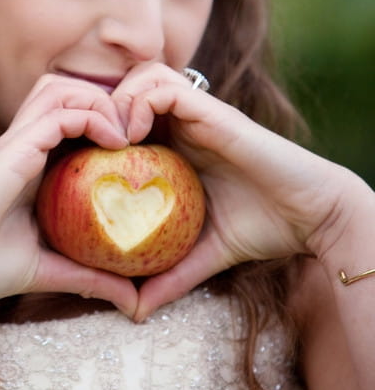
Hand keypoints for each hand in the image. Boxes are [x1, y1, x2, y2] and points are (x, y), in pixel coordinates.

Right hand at [0, 74, 137, 316]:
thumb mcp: (52, 268)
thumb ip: (91, 276)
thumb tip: (134, 302)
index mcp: (31, 161)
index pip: (69, 114)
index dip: (104, 117)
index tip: (136, 148)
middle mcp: (24, 144)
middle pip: (65, 88)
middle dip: (104, 99)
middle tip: (132, 135)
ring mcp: (17, 142)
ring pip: (61, 89)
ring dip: (99, 102)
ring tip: (124, 136)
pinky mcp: (14, 149)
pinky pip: (59, 114)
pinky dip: (93, 118)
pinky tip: (116, 144)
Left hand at [110, 62, 362, 319]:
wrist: (310, 216)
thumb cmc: (262, 228)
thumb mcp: (203, 253)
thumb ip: (170, 275)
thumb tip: (135, 312)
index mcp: (177, 144)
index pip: (125, 115)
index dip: (97, 127)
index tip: (78, 160)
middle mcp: (183, 122)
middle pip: (127, 86)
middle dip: (100, 105)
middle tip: (86, 143)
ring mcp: (197, 112)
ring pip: (142, 76)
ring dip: (117, 102)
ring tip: (109, 142)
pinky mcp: (211, 110)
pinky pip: (164, 88)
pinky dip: (139, 104)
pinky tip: (133, 138)